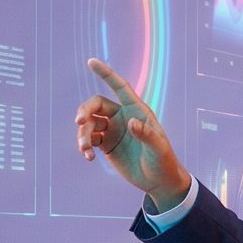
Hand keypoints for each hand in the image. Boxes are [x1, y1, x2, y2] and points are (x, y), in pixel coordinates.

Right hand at [75, 58, 192, 208]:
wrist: (158, 181)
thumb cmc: (163, 161)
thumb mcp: (158, 148)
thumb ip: (145, 134)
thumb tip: (130, 123)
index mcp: (137, 110)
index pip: (120, 87)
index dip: (106, 73)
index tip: (91, 61)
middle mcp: (123, 117)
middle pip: (96, 104)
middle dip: (85, 111)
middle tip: (79, 122)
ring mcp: (113, 130)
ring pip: (89, 124)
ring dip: (82, 135)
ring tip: (85, 149)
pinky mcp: (106, 145)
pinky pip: (89, 139)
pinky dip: (85, 147)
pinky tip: (88, 158)